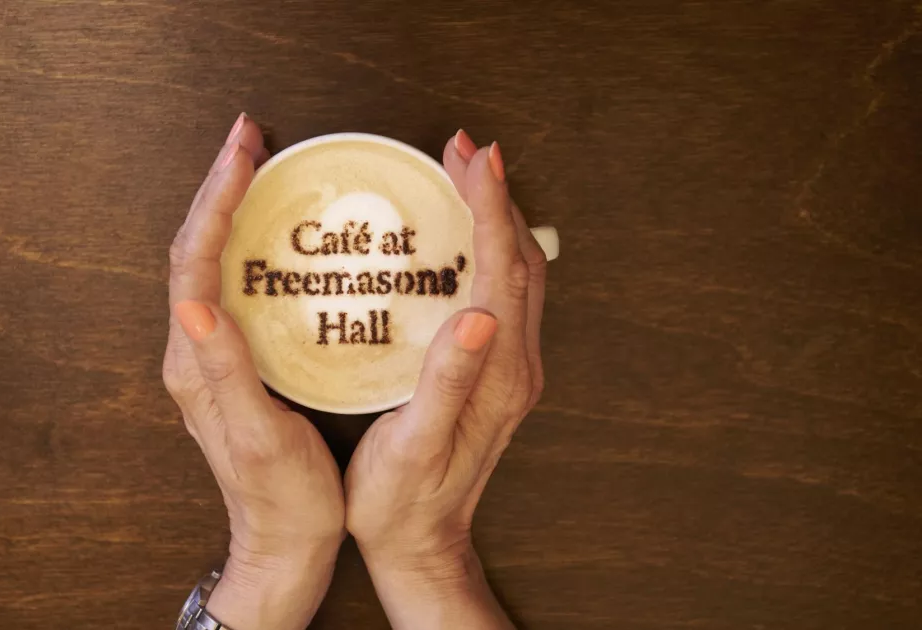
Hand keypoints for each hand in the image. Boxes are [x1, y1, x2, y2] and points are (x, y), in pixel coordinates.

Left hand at [164, 114, 344, 629]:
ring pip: (210, 261)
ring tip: (255, 162)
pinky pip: (233, 282)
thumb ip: (225, 373)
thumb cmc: (282, 498)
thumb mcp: (259, 438)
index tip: (243, 155)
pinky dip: (246, 240)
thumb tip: (194, 305)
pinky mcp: (235, 359)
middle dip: (217, 186)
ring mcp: (211, 354)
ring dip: (227, 206)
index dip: (216, 202)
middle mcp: (194, 351)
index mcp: (195, 363)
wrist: (284, 543)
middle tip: (248, 136)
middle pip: (194, 250)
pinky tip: (273, 226)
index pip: (194, 264)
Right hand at [344, 130, 545, 628]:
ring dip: (497, 219)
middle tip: (464, 150)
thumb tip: (476, 314)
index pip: (500, 269)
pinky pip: (504, 294)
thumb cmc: (402, 500)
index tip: (475, 158)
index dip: (489, 207)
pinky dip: (489, 251)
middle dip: (496, 196)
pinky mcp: (497, 375)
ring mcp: (511, 370)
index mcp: (496, 373)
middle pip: (518, 260)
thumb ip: (449, 381)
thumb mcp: (414, 445)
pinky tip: (460, 239)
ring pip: (517, 274)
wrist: (423, 544)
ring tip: (466, 177)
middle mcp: (515, 365)